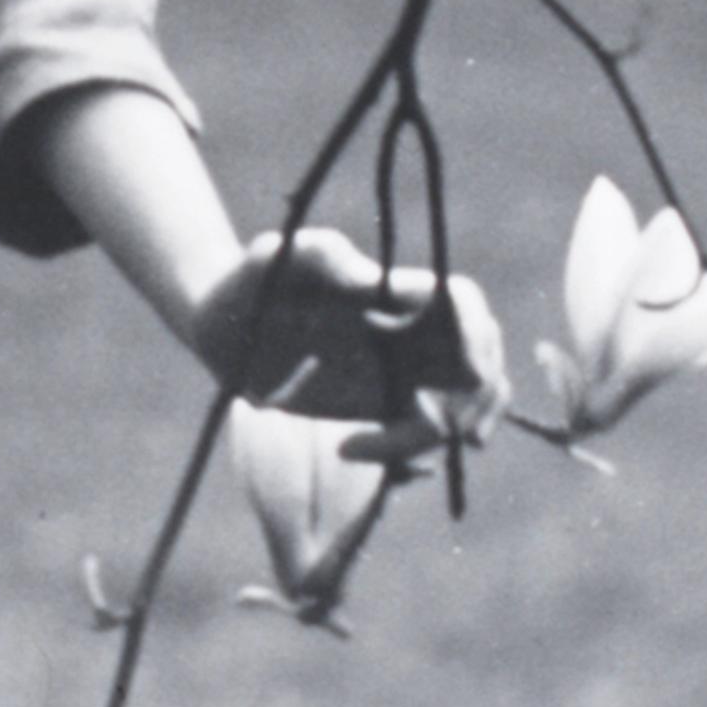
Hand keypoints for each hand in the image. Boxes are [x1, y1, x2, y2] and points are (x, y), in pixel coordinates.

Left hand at [188, 227, 504, 460]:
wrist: (223, 324)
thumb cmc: (253, 276)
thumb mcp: (277, 257)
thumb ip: (320, 257)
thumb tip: (370, 283)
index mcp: (393, 288)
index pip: (462, 302)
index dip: (478, 335)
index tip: (465, 374)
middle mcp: (408, 329)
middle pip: (483, 359)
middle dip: (478, 400)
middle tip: (433, 426)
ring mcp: (400, 368)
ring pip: (466, 400)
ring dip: (451, 431)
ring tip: (389, 448)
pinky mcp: (382, 404)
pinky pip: (425, 430)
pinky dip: (410, 450)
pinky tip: (351, 448)